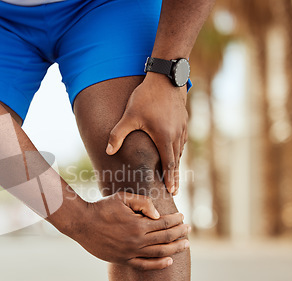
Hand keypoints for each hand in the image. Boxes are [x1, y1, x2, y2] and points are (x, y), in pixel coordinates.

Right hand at [68, 191, 189, 270]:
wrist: (81, 223)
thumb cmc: (102, 207)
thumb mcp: (122, 198)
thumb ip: (143, 203)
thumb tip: (158, 214)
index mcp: (138, 225)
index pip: (164, 224)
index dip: (175, 221)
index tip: (182, 218)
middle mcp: (136, 241)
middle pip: (165, 239)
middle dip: (179, 233)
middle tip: (188, 230)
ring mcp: (130, 252)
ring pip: (159, 253)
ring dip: (174, 248)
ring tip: (185, 245)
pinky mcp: (122, 260)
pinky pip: (144, 265)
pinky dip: (158, 264)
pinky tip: (169, 261)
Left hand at [105, 73, 188, 194]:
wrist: (166, 78)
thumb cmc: (146, 97)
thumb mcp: (129, 116)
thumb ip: (117, 135)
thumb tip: (107, 151)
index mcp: (164, 137)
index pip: (169, 164)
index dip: (170, 179)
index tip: (172, 191)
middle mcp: (176, 135)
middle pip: (176, 161)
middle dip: (175, 176)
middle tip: (174, 191)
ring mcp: (182, 128)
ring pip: (179, 150)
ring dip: (176, 163)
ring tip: (173, 175)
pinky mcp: (183, 120)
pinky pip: (181, 140)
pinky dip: (178, 150)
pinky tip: (174, 153)